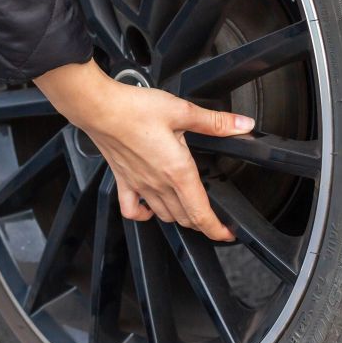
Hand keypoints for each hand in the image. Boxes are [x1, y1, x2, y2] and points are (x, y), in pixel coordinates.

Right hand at [33, 60, 254, 241]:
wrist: (99, 108)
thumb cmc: (135, 110)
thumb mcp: (182, 111)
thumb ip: (214, 122)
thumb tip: (242, 125)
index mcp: (177, 172)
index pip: (201, 214)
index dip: (217, 229)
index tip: (227, 234)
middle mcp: (158, 184)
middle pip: (185, 218)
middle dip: (203, 223)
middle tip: (214, 220)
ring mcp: (140, 185)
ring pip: (164, 216)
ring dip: (180, 218)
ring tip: (190, 212)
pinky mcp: (123, 181)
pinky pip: (132, 210)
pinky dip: (144, 216)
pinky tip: (150, 209)